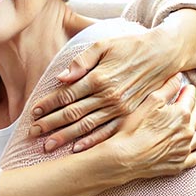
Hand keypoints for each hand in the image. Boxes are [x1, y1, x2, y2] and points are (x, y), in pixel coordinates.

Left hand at [30, 28, 181, 151]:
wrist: (162, 55)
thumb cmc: (130, 47)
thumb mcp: (104, 46)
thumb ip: (82, 61)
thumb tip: (61, 77)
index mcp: (98, 78)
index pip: (66, 95)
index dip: (48, 105)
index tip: (34, 113)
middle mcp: (108, 96)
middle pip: (72, 114)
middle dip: (50, 125)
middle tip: (33, 133)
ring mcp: (120, 109)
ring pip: (87, 127)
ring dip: (66, 137)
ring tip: (48, 146)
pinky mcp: (130, 116)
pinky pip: (108, 133)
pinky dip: (92, 143)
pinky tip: (77, 150)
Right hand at [97, 75, 195, 182]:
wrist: (126, 157)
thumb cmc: (135, 128)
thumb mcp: (150, 102)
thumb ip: (167, 88)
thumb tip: (179, 76)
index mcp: (182, 114)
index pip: (191, 97)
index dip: (188, 90)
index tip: (186, 88)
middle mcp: (188, 131)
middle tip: (191, 102)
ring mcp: (186, 149)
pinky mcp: (181, 163)